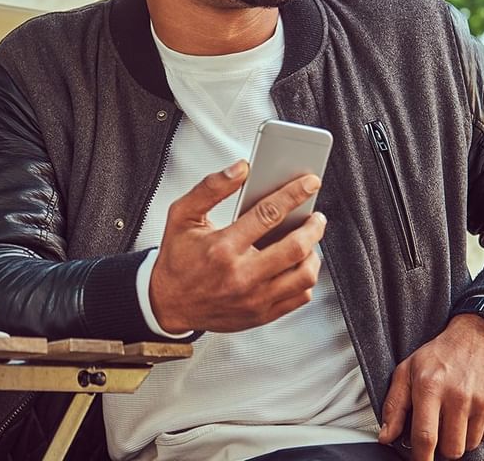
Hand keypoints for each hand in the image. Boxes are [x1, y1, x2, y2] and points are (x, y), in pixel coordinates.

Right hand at [148, 161, 325, 332]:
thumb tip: (239, 169)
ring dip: (313, 254)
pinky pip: (299, 297)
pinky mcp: (261, 314)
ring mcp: (254, 298)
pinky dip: (306, 279)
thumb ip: (210, 188)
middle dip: (313, 226)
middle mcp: (241, 275)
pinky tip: (297, 266)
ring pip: (304, 275)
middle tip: (316, 217)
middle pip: (295, 247)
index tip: (309, 184)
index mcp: (222, 247)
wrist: (167, 303)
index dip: (294, 194)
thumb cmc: (176, 259)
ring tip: (308, 243)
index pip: (269, 214)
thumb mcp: (182, 216)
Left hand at [378, 314, 483, 459]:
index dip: (421, 458)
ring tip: (457, 414)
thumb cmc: (440, 354)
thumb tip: (385, 437)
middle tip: (440, 430)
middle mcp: (459, 396)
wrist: (482, 334)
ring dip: (462, 437)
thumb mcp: (408, 370)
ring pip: (471, 445)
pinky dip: (480, 430)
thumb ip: (394, 405)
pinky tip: (474, 409)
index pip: (425, 437)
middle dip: (443, 448)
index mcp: (430, 387)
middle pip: (452, 449)